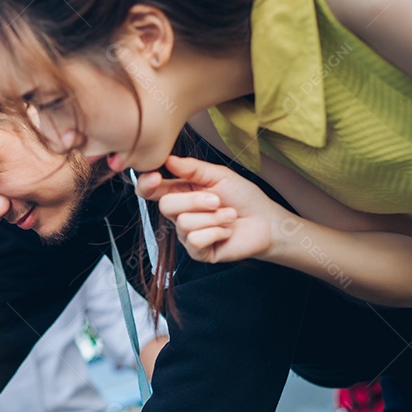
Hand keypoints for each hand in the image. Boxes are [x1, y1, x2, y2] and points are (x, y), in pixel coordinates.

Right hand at [135, 155, 287, 263]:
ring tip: (229, 216)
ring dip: (213, 218)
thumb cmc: (243, 198)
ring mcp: (187, 235)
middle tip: (217, 200)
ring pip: (184, 224)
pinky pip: (195, 241)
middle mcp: (180, 214)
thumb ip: (193, 168)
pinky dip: (216, 232)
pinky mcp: (197, 252)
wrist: (265, 222)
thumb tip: (169, 159)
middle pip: (166, 206)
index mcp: (180, 193)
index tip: (156, 177)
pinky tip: (226, 231)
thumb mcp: (219, 176)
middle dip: (195, 201)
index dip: (146, 184)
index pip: (150, 190)